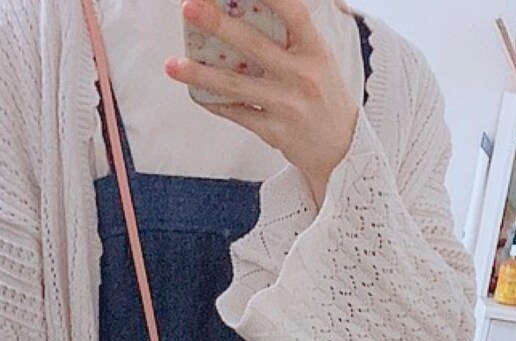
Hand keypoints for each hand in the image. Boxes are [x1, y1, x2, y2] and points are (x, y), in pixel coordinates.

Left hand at [167, 0, 359, 205]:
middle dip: (219, 24)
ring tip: (173, 64)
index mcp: (316, 51)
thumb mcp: (319, 60)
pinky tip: (195, 92)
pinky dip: (214, 102)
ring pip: (236, 86)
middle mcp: (302, 77)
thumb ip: (290, 37)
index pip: (293, 13)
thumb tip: (245, 10)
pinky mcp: (275, 133)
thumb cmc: (324, 96)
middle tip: (189, 8)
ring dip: (201, 74)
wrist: (342, 152)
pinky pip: (236, 114)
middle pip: (254, 46)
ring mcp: (287, 107)